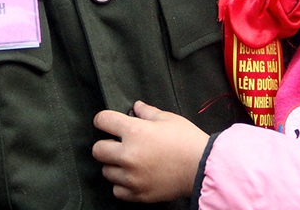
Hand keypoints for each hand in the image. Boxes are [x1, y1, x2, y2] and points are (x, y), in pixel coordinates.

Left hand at [93, 100, 209, 202]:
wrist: (202, 167)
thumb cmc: (187, 140)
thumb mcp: (168, 119)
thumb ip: (148, 112)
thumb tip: (136, 107)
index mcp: (134, 132)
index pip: (103, 121)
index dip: (103, 119)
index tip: (106, 122)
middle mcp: (128, 155)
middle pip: (98, 150)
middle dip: (105, 144)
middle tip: (118, 144)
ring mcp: (131, 177)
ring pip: (106, 171)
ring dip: (114, 165)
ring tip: (128, 161)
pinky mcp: (137, 193)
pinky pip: (117, 190)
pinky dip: (122, 184)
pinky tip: (132, 176)